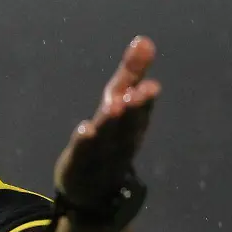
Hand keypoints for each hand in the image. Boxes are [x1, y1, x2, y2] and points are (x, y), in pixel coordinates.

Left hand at [53, 36, 160, 206]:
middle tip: (140, 91)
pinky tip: (85, 129)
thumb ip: (131, 74)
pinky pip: (83, 153)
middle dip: (136, 107)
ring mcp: (102, 154)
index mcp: (134, 124)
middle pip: (129, 122)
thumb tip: (144, 40)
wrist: (94, 190)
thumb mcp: (121, 105)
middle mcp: (122, 139)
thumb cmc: (112, 140)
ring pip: (109, 137)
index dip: (145, 95)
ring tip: (114, 106)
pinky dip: (85, 142)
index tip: (151, 84)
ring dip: (112, 122)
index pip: (140, 105)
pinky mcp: (79, 164)